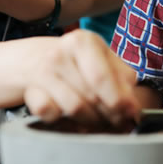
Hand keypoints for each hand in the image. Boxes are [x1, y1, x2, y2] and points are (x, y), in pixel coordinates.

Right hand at [23, 29, 140, 124]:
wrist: (30, 59)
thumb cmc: (74, 60)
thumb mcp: (99, 58)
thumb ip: (121, 76)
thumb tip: (132, 104)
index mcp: (84, 42)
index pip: (101, 77)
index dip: (118, 99)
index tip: (130, 113)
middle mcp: (60, 53)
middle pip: (91, 95)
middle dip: (109, 113)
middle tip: (118, 121)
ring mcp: (42, 72)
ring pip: (74, 108)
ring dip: (90, 120)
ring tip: (97, 120)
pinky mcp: (30, 91)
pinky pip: (50, 114)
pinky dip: (63, 120)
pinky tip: (70, 116)